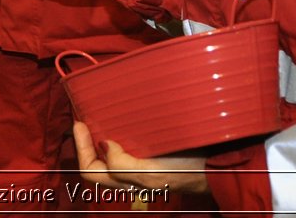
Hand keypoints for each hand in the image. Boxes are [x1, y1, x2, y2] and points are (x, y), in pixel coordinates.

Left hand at [72, 121, 208, 194]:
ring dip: (102, 132)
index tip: (80, 123)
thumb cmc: (184, 171)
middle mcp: (129, 173)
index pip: (90, 170)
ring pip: (111, 150)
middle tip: (84, 114)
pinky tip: (123, 116)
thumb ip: (122, 165)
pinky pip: (128, 141)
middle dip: (88, 139)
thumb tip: (103, 144)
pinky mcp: (151, 149)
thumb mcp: (150, 172)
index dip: (81, 147)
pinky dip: (120, 128)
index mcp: (125, 181)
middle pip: (97, 160)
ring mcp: (140, 161)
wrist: (215, 165)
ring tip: (99, 113)